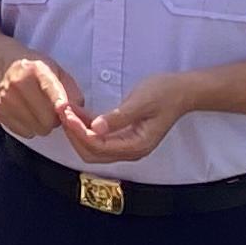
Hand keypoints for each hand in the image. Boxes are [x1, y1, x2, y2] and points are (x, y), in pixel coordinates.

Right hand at [0, 56, 78, 142]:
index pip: (49, 88)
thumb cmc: (33, 69)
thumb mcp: (56, 70)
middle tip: (52, 110)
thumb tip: (77, 110)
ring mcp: (6, 99)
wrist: (2, 64)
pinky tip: (27, 113)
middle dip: (54, 119)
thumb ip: (70, 90)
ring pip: (37, 129)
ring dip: (42, 124)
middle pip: (46, 119)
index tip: (63, 109)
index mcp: (36, 69)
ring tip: (39, 110)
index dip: (58, 101)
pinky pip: (24, 132)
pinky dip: (30, 127)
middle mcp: (18, 84)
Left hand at [63, 70, 205, 167]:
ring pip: (94, 148)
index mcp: (137, 145)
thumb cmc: (165, 93)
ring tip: (67, 111)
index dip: (79, 131)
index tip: (67, 114)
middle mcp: (131, 151)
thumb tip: (96, 127)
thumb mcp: (141, 101)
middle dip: (74, 135)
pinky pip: (100, 140)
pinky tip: (78, 114)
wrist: (183, 92)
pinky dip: (87, 129)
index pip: (99, 146)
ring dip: (78, 132)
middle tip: (63, 113)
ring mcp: (128, 146)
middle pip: (92, 153)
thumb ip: (119, 117)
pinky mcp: (125, 138)